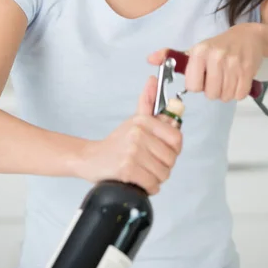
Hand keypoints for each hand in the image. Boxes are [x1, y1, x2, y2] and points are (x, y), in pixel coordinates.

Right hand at [80, 76, 182, 194]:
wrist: (90, 158)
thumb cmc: (116, 142)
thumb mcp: (134, 120)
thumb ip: (148, 102)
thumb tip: (153, 80)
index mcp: (144, 121)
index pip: (176, 139)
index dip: (173, 150)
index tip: (163, 152)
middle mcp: (139, 134)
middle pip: (170, 159)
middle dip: (163, 166)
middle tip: (149, 164)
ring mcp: (132, 151)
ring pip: (163, 173)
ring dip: (156, 178)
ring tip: (143, 172)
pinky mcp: (127, 169)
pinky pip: (152, 184)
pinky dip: (149, 187)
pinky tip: (139, 181)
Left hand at [148, 23, 263, 102]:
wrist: (248, 36)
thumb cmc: (218, 46)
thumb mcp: (193, 50)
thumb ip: (170, 56)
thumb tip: (149, 59)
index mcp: (200, 52)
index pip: (193, 86)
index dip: (197, 85)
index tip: (202, 77)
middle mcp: (216, 57)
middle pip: (211, 94)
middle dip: (213, 90)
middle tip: (216, 78)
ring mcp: (234, 64)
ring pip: (225, 96)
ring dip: (225, 92)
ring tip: (226, 79)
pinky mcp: (248, 70)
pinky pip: (239, 94)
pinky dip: (238, 92)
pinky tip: (236, 80)